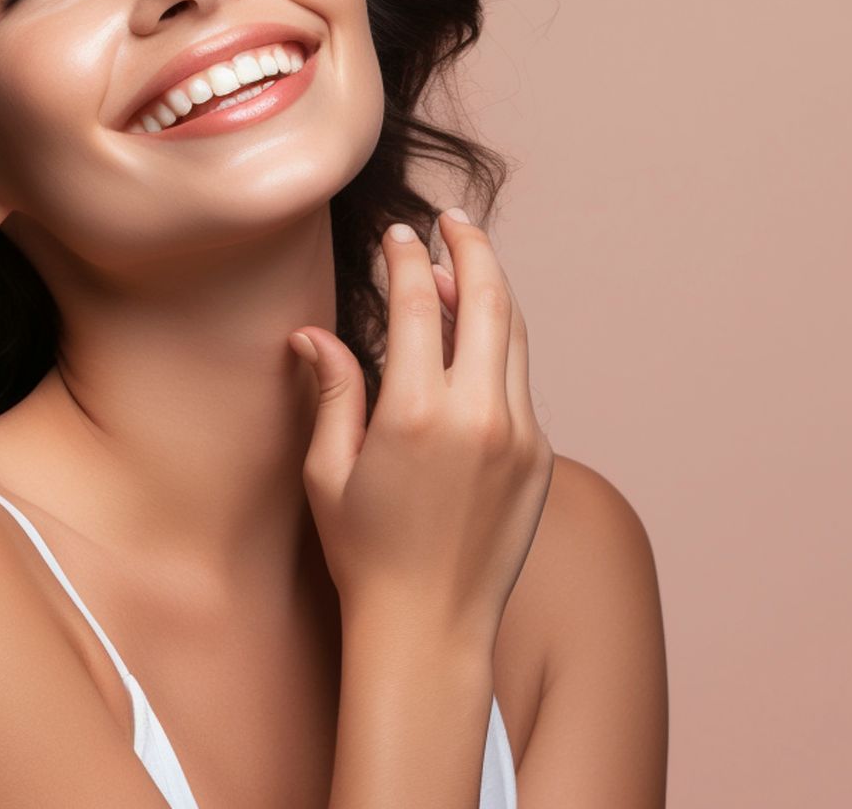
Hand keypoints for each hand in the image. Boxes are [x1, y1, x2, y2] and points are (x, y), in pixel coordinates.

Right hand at [289, 208, 553, 647]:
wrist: (431, 629)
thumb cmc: (365, 555)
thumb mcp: (329, 472)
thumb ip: (331, 392)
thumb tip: (311, 333)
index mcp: (417, 414)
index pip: (416, 304)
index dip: (407, 259)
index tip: (399, 234)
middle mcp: (479, 415)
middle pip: (487, 299)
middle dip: (470, 248)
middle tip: (451, 222)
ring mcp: (520, 435)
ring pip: (514, 335)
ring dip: (492, 291)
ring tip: (465, 267)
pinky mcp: (540, 457)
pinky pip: (522, 382)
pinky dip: (500, 347)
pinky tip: (475, 340)